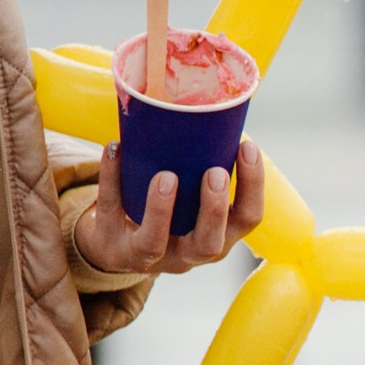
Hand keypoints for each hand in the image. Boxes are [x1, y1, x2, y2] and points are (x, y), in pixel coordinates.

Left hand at [73, 139, 265, 276]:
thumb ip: (204, 169)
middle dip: (214, 209)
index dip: (253, 186)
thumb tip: (211, 108)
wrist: (121, 248)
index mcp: (219, 237)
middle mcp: (190, 253)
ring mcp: (150, 255)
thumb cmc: (170, 213)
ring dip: (161, 208)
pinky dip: (112, 179)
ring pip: (155, 241)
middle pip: (210, 243)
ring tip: (166, 176)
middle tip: (215, 172)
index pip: (247, 219)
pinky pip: (111, 211)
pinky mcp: (114, 246)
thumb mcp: (195, 202)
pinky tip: (114, 148)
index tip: (247, 146)